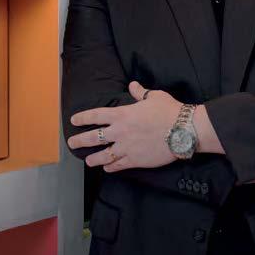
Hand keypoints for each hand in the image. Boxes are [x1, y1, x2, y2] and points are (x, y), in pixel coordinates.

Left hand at [67, 81, 181, 171]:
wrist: (183, 130)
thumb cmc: (169, 111)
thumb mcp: (154, 96)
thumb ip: (140, 92)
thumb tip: (133, 85)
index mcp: (122, 114)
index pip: (96, 115)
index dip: (83, 118)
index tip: (74, 121)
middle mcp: (120, 131)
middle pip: (94, 138)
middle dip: (80, 140)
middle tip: (71, 143)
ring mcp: (127, 147)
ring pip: (104, 155)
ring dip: (94, 159)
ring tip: (88, 161)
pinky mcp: (136, 160)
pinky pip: (119, 165)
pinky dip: (111, 167)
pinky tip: (107, 169)